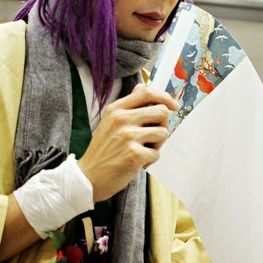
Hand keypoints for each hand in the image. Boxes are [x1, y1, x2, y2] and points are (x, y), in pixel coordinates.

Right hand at [77, 84, 177, 201]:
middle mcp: (122, 119)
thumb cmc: (102, 150)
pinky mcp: (134, 154)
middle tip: (151, 138)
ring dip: (157, 144)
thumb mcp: (109, 121)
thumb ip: (128, 104)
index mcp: (116, 109)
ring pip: (163, 132)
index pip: (147, 93)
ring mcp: (128, 136)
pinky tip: (137, 163)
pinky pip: (157, 153)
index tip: (174, 106)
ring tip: (142, 151)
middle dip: (162, 126)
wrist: (88, 177)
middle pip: (162, 112)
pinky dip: (150, 160)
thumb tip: (142, 85)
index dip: (165, 97)